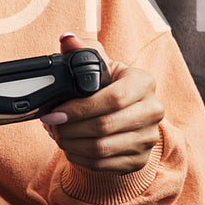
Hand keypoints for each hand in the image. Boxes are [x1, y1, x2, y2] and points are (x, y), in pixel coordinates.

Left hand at [41, 33, 162, 174]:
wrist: (126, 113)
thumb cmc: (108, 85)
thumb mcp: (98, 64)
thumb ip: (81, 51)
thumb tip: (67, 39)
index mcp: (144, 82)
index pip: (114, 98)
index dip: (79, 108)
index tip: (55, 112)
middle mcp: (153, 111)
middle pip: (105, 126)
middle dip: (70, 128)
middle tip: (51, 124)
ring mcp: (148, 138)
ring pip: (102, 149)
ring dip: (72, 144)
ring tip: (57, 135)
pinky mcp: (139, 159)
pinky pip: (104, 165)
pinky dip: (80, 158)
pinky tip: (70, 147)